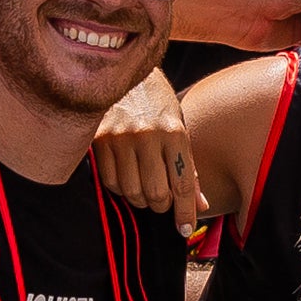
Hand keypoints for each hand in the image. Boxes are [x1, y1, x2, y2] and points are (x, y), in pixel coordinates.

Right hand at [90, 68, 205, 229]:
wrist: (123, 70)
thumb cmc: (156, 103)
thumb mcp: (179, 129)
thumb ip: (188, 169)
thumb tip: (201, 206)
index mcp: (174, 132)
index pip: (183, 184)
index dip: (185, 212)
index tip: (184, 230)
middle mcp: (148, 135)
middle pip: (156, 193)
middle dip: (161, 206)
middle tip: (162, 202)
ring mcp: (121, 138)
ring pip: (131, 191)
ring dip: (140, 199)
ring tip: (144, 190)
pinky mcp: (98, 139)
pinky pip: (110, 181)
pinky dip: (119, 188)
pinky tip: (126, 179)